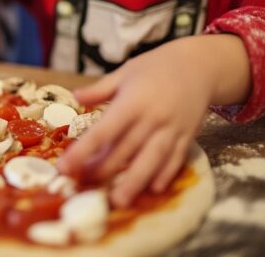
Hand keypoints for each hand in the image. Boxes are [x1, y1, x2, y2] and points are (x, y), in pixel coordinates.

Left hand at [57, 41, 211, 207]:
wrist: (199, 65)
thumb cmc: (155, 68)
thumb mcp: (125, 72)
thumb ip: (100, 89)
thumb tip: (75, 96)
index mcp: (132, 102)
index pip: (104, 131)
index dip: (83, 151)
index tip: (65, 166)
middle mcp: (152, 118)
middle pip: (125, 150)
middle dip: (103, 170)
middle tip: (82, 186)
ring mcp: (171, 129)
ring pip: (151, 160)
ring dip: (134, 181)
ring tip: (118, 200)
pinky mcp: (186, 136)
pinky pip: (175, 159)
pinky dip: (165, 175)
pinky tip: (152, 189)